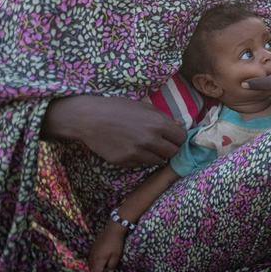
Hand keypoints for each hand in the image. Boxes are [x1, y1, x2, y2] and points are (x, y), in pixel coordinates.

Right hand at [42, 95, 186, 167]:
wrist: (89, 118)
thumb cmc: (117, 108)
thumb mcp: (144, 107)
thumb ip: (164, 118)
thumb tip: (181, 125)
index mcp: (158, 123)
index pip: (182, 138)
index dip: (178, 138)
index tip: (173, 137)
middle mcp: (150, 139)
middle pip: (173, 152)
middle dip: (170, 148)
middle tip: (162, 144)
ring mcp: (138, 152)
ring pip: (159, 161)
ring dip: (156, 155)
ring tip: (146, 146)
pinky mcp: (125, 161)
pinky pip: (142, 164)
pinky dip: (141, 159)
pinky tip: (132, 149)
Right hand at [88, 223, 127, 271]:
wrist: (112, 230)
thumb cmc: (116, 244)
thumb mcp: (117, 256)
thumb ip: (112, 265)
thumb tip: (109, 271)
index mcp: (98, 261)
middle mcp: (92, 258)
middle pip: (92, 270)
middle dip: (98, 271)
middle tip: (107, 266)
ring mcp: (90, 252)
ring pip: (90, 264)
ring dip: (96, 265)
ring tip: (105, 261)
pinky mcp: (91, 247)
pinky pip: (90, 258)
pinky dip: (94, 260)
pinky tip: (101, 256)